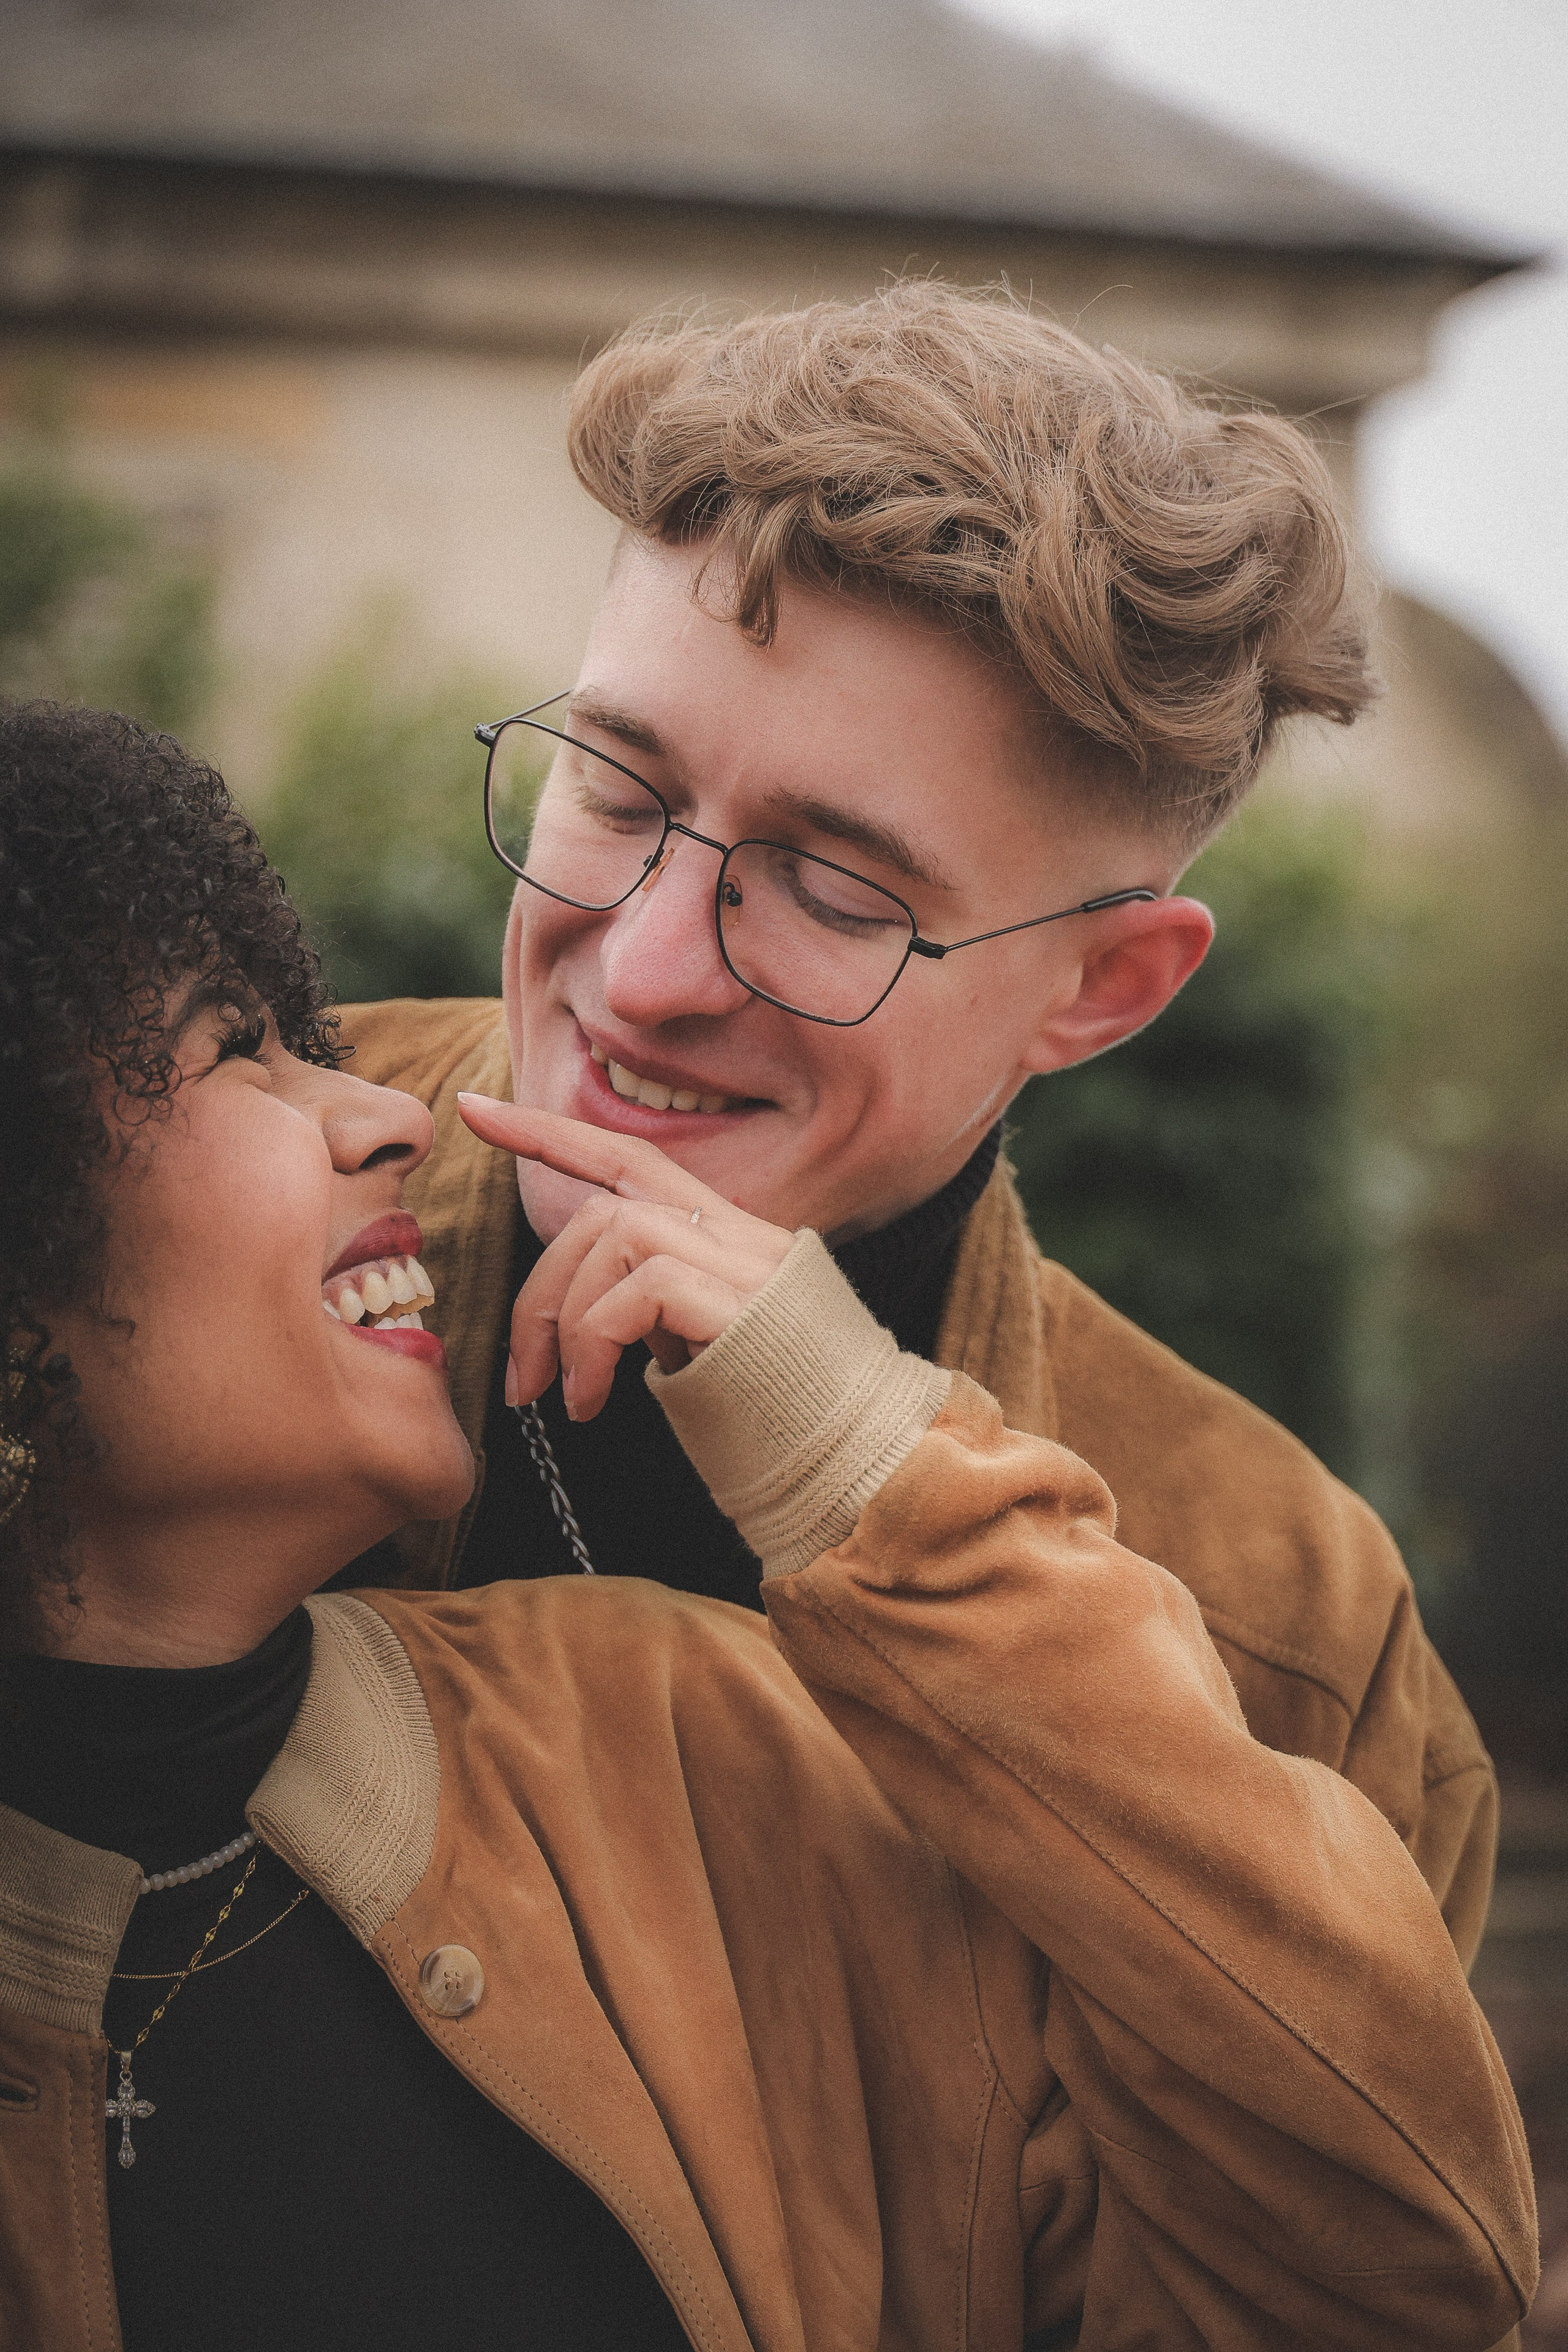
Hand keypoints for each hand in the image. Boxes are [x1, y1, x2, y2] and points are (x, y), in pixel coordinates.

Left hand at [456, 1096, 794, 1419]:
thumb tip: (587, 1314)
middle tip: (521, 1375)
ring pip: (617, 1236)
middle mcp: (747, 1238)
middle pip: (607, 1208)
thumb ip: (656, 1311)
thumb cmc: (781, 1430)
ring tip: (567, 1398)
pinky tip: (593, 1400)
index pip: (635, 1161)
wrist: (867, 1470)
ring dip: (566, 1320)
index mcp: (734, 1241)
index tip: (476, 1109)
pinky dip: (595, 1341)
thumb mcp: (703, 1351)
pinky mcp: (746, 1306)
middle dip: (540, 1285)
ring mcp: (751, 1266)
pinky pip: (641, 1286)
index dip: (551, 1132)